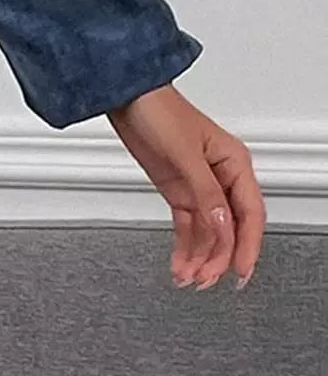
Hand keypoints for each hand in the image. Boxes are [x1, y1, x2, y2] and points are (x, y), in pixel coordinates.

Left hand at [106, 85, 264, 290]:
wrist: (125, 96)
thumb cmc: (158, 110)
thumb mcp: (184, 153)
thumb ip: (205, 192)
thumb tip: (222, 224)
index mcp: (234, 163)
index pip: (249, 213)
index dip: (246, 245)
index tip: (239, 270)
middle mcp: (220, 177)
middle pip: (228, 227)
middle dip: (218, 256)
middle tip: (206, 279)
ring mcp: (198, 185)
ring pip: (208, 231)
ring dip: (200, 256)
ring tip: (189, 277)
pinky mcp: (178, 189)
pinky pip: (189, 225)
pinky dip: (185, 246)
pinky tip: (181, 263)